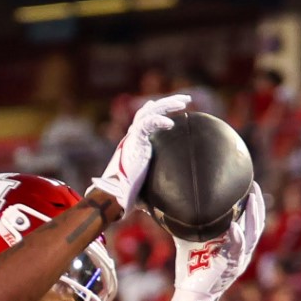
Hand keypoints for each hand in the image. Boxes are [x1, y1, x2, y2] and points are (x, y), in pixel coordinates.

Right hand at [90, 93, 191, 212]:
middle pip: (149, 111)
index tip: (172, 107)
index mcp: (134, 144)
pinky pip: (147, 124)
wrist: (113, 196)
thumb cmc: (126, 194)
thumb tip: (174, 200)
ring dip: (167, 105)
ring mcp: (131, 138)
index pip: (145, 120)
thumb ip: (157, 181)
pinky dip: (158, 121)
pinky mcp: (133, 142)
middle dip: (168, 103)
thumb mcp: (146, 184)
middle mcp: (132, 138)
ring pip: (149, 112)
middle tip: (186, 99)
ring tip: (184, 102)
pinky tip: (171, 123)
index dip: (157, 111)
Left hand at [170, 182, 264, 300]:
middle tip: (253, 185)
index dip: (254, 205)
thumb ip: (194, 227)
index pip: (252, 222)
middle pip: (257, 224)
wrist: (191, 294)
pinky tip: (233, 226)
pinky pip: (237, 249)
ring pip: (252, 235)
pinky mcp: (231, 267)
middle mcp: (244, 252)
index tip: (251, 186)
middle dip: (257, 204)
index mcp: (239, 246)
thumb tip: (178, 206)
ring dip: (252, 215)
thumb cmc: (193, 268)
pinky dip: (236, 237)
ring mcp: (240, 260)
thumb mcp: (195, 243)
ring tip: (250, 198)